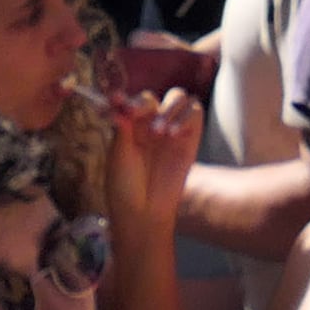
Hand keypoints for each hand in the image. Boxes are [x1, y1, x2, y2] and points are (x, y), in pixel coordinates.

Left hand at [108, 88, 203, 219]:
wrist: (144, 211)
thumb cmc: (125, 186)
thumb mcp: (118, 155)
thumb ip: (123, 126)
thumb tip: (118, 99)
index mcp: (131, 126)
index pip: (132, 102)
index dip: (124, 99)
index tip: (115, 101)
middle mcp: (151, 124)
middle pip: (153, 97)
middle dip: (144, 103)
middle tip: (135, 115)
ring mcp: (172, 130)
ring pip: (178, 98)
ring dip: (168, 108)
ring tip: (159, 132)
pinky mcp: (191, 138)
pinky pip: (195, 112)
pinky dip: (185, 116)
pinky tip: (173, 134)